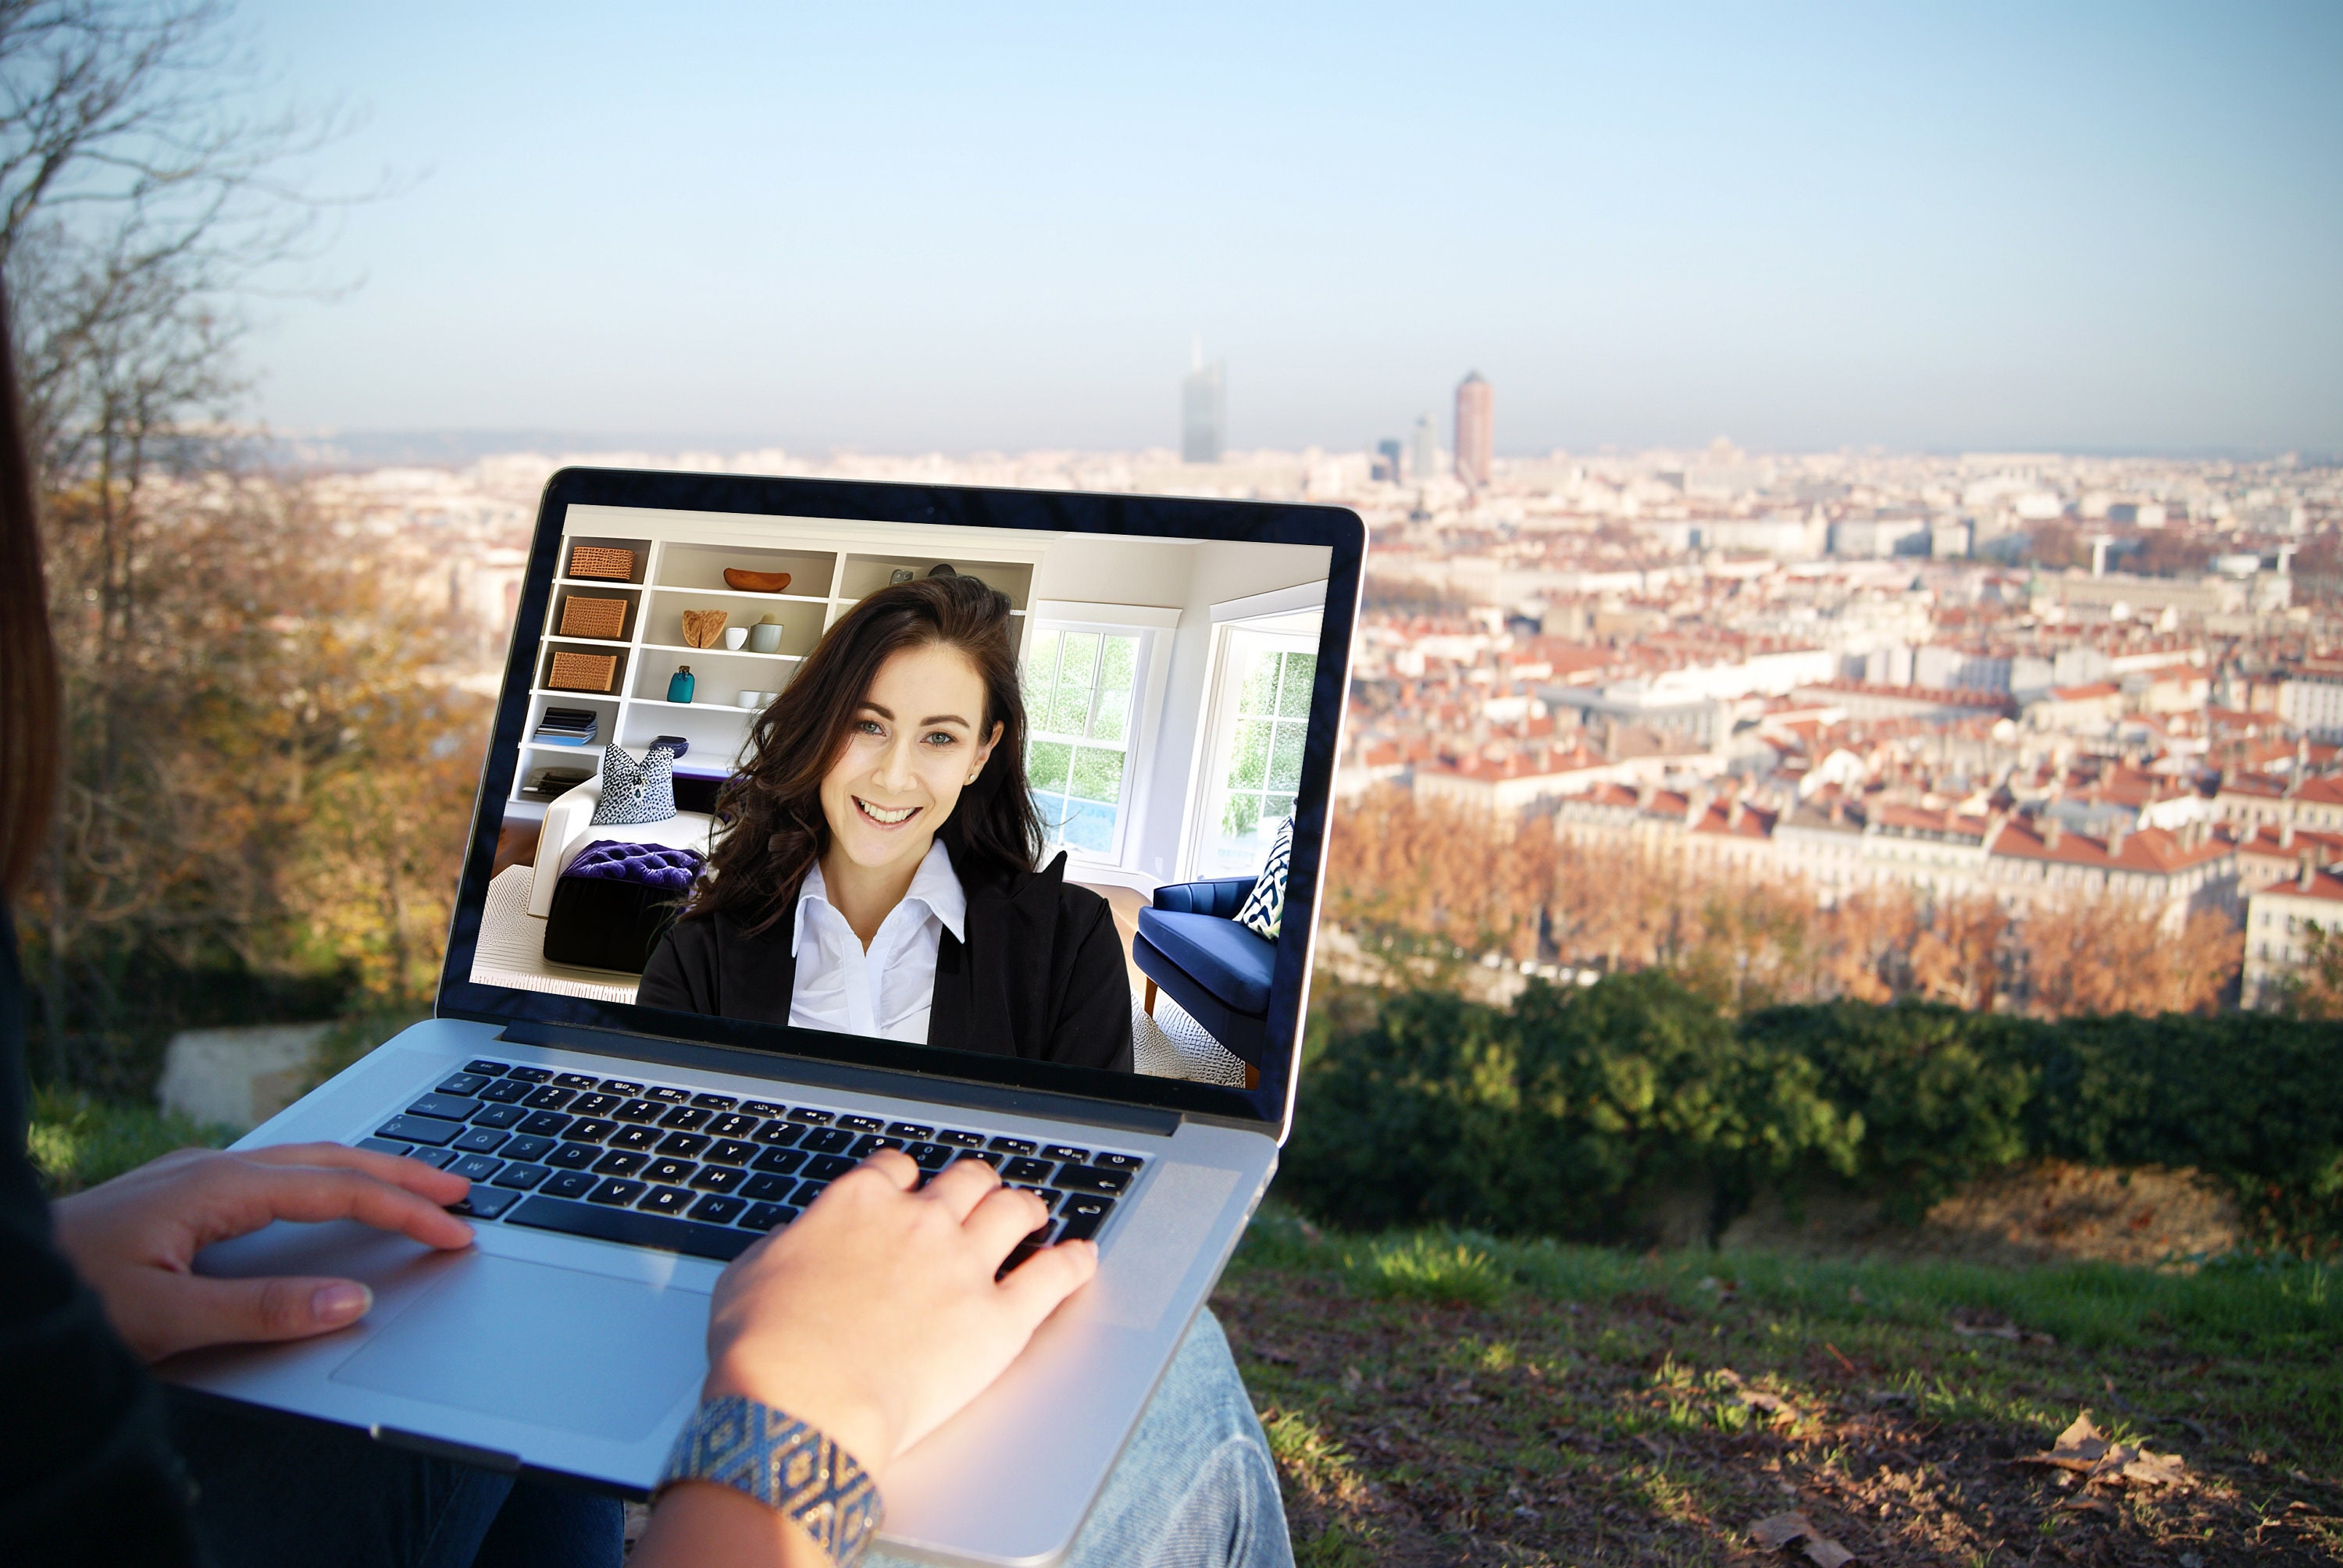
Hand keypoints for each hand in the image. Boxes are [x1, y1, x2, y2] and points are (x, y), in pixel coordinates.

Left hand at [50, 1142, 475, 1361]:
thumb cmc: (66, 1297)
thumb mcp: (166, 1320)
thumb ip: (264, 1311)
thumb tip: (354, 1301)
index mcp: (217, 1189)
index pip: (337, 1194)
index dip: (404, 1212)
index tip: (456, 1233)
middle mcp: (210, 1170)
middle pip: (331, 1161)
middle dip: (404, 1173)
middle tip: (464, 1189)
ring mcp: (191, 1177)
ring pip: (302, 1162)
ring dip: (366, 1173)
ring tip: (416, 1185)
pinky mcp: (178, 1194)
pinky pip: (274, 1173)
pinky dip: (325, 1180)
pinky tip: (327, 1195)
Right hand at [701, 1152, 1096, 1482]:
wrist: (800, 1404)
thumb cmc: (762, 1349)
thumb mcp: (749, 1274)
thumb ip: (788, 1244)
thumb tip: (799, 1243)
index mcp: (859, 1204)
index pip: (896, 1170)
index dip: (906, 1181)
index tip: (909, 1191)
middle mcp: (919, 1223)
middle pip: (966, 1179)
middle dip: (974, 1186)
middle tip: (978, 1198)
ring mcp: (964, 1266)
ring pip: (1014, 1210)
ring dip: (1026, 1208)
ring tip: (1034, 1214)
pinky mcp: (999, 1319)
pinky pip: (1054, 1276)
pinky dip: (1074, 1263)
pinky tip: (1082, 1258)